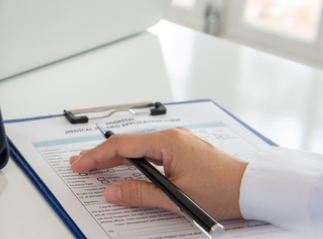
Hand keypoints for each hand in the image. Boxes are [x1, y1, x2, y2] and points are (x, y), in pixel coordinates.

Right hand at [69, 127, 247, 220]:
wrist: (253, 188)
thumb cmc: (223, 189)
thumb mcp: (177, 197)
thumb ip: (141, 194)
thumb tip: (113, 191)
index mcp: (168, 141)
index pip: (122, 146)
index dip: (97, 156)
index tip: (81, 165)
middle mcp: (171, 136)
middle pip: (127, 143)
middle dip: (100, 154)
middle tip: (79, 163)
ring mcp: (177, 142)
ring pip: (137, 146)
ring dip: (115, 156)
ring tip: (95, 163)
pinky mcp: (182, 150)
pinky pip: (149, 150)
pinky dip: (132, 157)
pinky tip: (123, 163)